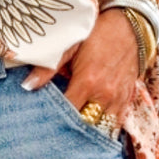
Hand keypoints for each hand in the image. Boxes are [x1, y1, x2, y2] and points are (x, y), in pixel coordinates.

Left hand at [22, 10, 139, 123]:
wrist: (131, 26)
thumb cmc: (97, 35)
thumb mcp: (70, 46)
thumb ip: (48, 68)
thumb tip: (27, 86)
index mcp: (87, 82)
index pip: (67, 112)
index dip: (54, 119)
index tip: (43, 122)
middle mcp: (104, 94)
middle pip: (85, 125)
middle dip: (70, 129)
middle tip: (55, 131)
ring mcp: (118, 99)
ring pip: (101, 128)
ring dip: (87, 129)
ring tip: (72, 131)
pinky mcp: (127, 99)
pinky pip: (116, 123)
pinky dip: (103, 126)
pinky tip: (92, 127)